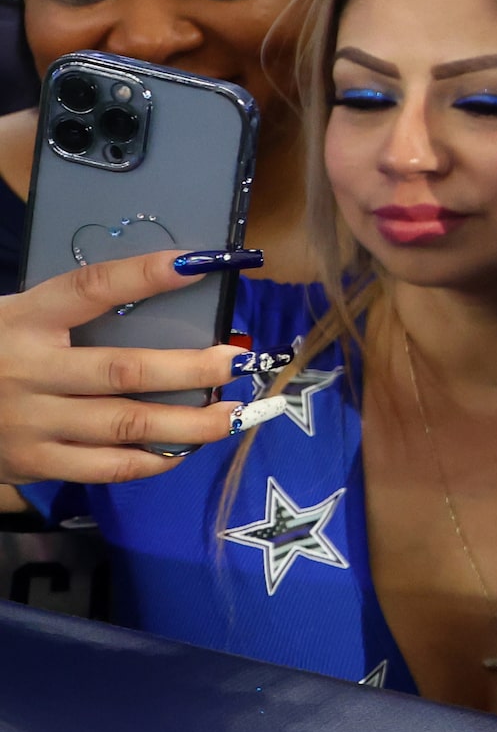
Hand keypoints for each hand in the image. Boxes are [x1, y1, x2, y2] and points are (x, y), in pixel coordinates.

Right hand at [0, 251, 250, 485]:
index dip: (146, 274)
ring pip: (126, 425)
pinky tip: (185, 449)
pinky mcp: (33, 462)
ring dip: (191, 422)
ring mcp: (30, 421)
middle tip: (238, 363)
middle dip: (192, 368)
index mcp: (23, 319)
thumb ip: (76, 313)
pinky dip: (154, 459)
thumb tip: (171, 293)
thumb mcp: (18, 317)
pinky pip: (107, 467)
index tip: (200, 264)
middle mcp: (28, 370)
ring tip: (234, 414)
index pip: (92, 287)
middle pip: (124, 370)